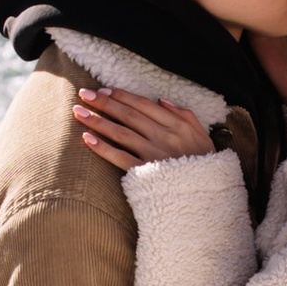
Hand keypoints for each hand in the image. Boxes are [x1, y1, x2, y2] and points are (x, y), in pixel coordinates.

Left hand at [73, 86, 214, 170]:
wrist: (208, 196)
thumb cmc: (205, 164)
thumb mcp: (202, 135)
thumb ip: (184, 115)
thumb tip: (161, 100)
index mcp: (177, 125)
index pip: (143, 105)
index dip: (121, 96)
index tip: (103, 90)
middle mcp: (164, 136)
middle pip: (128, 115)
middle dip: (103, 103)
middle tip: (83, 93)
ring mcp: (154, 154)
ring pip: (121, 133)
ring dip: (97, 121)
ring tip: (78, 112)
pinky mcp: (145, 173)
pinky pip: (120, 158)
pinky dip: (102, 148)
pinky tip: (87, 138)